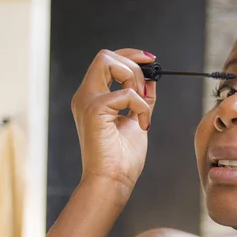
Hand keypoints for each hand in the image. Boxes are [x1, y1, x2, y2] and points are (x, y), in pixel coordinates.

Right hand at [71, 49, 156, 201]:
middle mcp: (85, 96)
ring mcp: (87, 101)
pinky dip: (140, 105)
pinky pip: (125, 93)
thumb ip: (142, 99)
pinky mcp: (94, 110)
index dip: (130, 55)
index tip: (151, 60)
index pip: (106, 61)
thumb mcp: (137, 120)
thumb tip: (151, 79)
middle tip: (145, 89)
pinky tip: (142, 123)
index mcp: (93, 98)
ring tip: (141, 106)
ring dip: (133, 78)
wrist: (113, 181)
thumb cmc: (122, 158)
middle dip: (132, 64)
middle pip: (104, 55)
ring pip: (107, 61)